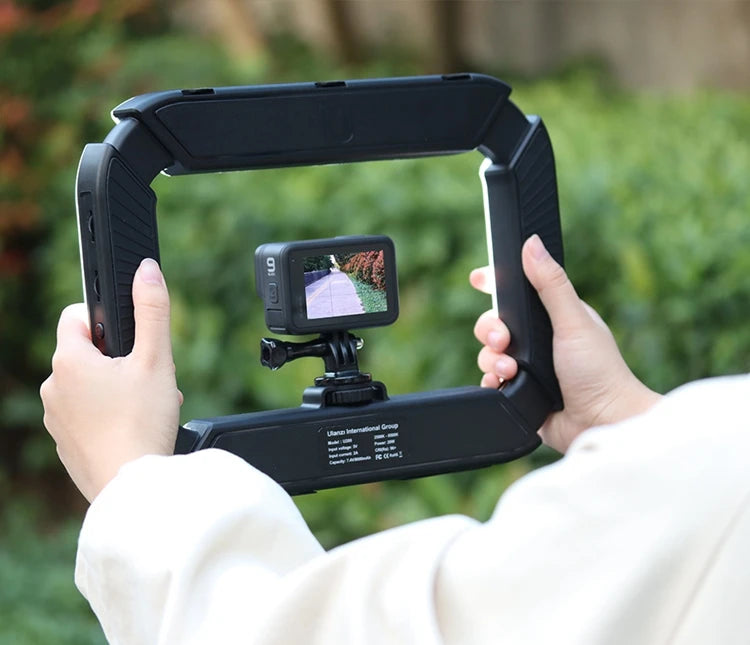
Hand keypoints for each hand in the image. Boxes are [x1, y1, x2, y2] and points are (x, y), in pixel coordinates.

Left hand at [40, 259, 181, 501]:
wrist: (133, 487)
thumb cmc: (143, 422)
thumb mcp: (156, 359)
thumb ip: (152, 309)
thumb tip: (146, 268)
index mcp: (69, 361)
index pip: (75, 316)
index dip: (106, 321)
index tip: (132, 340)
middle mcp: (54, 387)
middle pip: (87, 354)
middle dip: (121, 360)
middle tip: (151, 379)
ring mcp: (56, 418)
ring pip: (89, 386)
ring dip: (118, 388)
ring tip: (148, 407)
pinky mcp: (65, 443)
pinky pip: (87, 415)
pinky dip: (109, 415)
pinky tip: (135, 428)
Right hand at [471, 235, 660, 452]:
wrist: (602, 423)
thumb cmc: (600, 371)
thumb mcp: (574, 321)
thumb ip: (551, 284)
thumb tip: (532, 243)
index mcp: (551, 315)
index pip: (516, 291)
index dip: (494, 283)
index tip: (478, 278)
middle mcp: (536, 340)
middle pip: (493, 323)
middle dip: (490, 330)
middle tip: (502, 340)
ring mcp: (526, 367)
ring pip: (488, 353)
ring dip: (492, 360)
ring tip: (510, 371)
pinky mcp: (518, 393)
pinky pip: (489, 381)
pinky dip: (491, 382)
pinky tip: (503, 385)